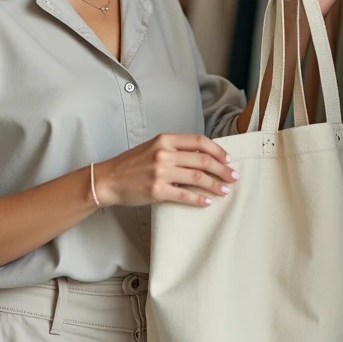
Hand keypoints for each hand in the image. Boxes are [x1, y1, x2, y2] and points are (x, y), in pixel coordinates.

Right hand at [94, 133, 238, 207]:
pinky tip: (207, 201)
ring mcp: (160, 172)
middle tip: (233, 177)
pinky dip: (199, 199)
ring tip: (225, 190)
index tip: (228, 159)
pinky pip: (184, 195)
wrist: (109, 179)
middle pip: (203, 160)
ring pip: (197, 178)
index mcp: (165, 140)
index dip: (217, 151)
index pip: (199, 141)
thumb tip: (203, 157)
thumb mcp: (153, 147)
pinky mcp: (157, 190)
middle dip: (222, 169)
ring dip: (215, 185)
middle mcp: (164, 154)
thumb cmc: (131, 164)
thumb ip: (175, 149)